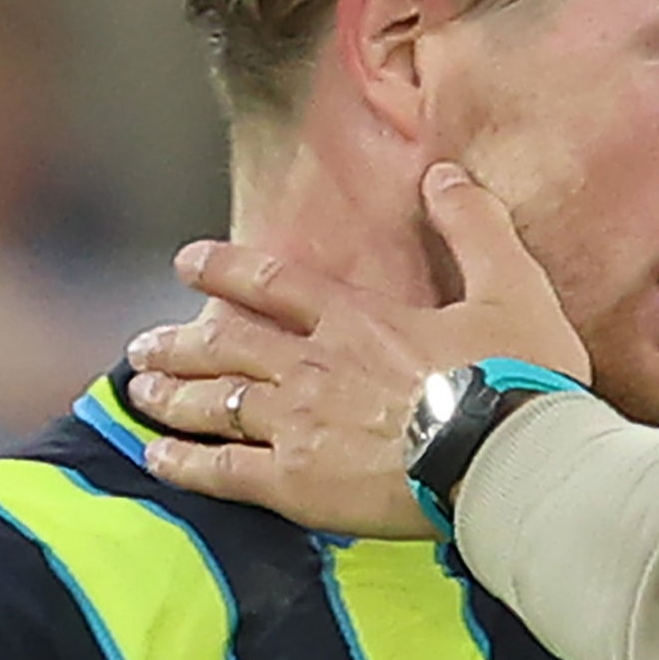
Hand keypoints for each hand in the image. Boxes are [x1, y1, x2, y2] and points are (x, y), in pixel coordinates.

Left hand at [125, 164, 585, 533]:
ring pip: (215, 403)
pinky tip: (156, 458)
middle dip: (180, 342)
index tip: (187, 261)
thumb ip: (474, 227)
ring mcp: (299, 427)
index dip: (225, 269)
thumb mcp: (513, 286)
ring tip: (139, 390)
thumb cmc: (519, 378)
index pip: (273, 284)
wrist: (509, 459)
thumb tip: (444, 174)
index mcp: (357, 320)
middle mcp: (314, 367)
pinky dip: (184, 463)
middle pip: (226, 345)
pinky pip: (223, 471)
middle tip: (144, 344)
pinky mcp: (298, 485)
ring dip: (171, 394)